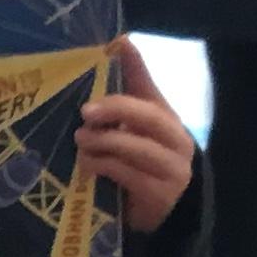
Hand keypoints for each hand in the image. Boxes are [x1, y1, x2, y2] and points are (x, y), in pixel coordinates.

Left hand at [74, 37, 195, 234]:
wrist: (160, 213)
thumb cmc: (140, 165)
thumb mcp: (131, 132)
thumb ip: (123, 99)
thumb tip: (113, 52)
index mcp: (166, 118)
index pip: (150, 86)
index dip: (136, 65)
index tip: (118, 44)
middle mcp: (176, 140)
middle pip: (148, 116)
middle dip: (116, 109)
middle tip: (85, 111)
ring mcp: (172, 169)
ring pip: (135, 147)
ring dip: (102, 142)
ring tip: (81, 140)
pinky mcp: (160, 194)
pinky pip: (128, 174)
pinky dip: (103, 166)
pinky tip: (88, 164)